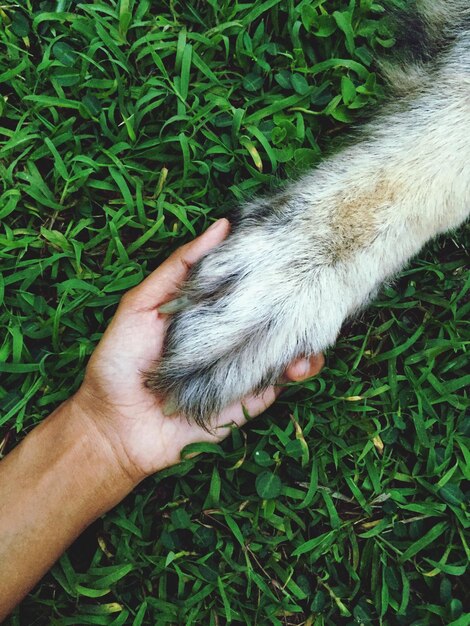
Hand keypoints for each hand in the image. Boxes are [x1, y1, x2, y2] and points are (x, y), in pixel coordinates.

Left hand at [73, 219, 323, 482]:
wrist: (116, 426)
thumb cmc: (120, 361)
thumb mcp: (142, 304)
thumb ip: (179, 268)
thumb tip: (222, 225)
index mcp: (209, 310)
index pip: (248, 282)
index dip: (271, 266)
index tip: (295, 246)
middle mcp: (229, 335)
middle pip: (272, 313)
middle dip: (296, 299)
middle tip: (317, 282)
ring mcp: (241, 365)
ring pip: (284, 345)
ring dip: (304, 335)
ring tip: (314, 326)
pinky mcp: (248, 398)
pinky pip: (279, 382)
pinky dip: (298, 370)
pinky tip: (302, 360)